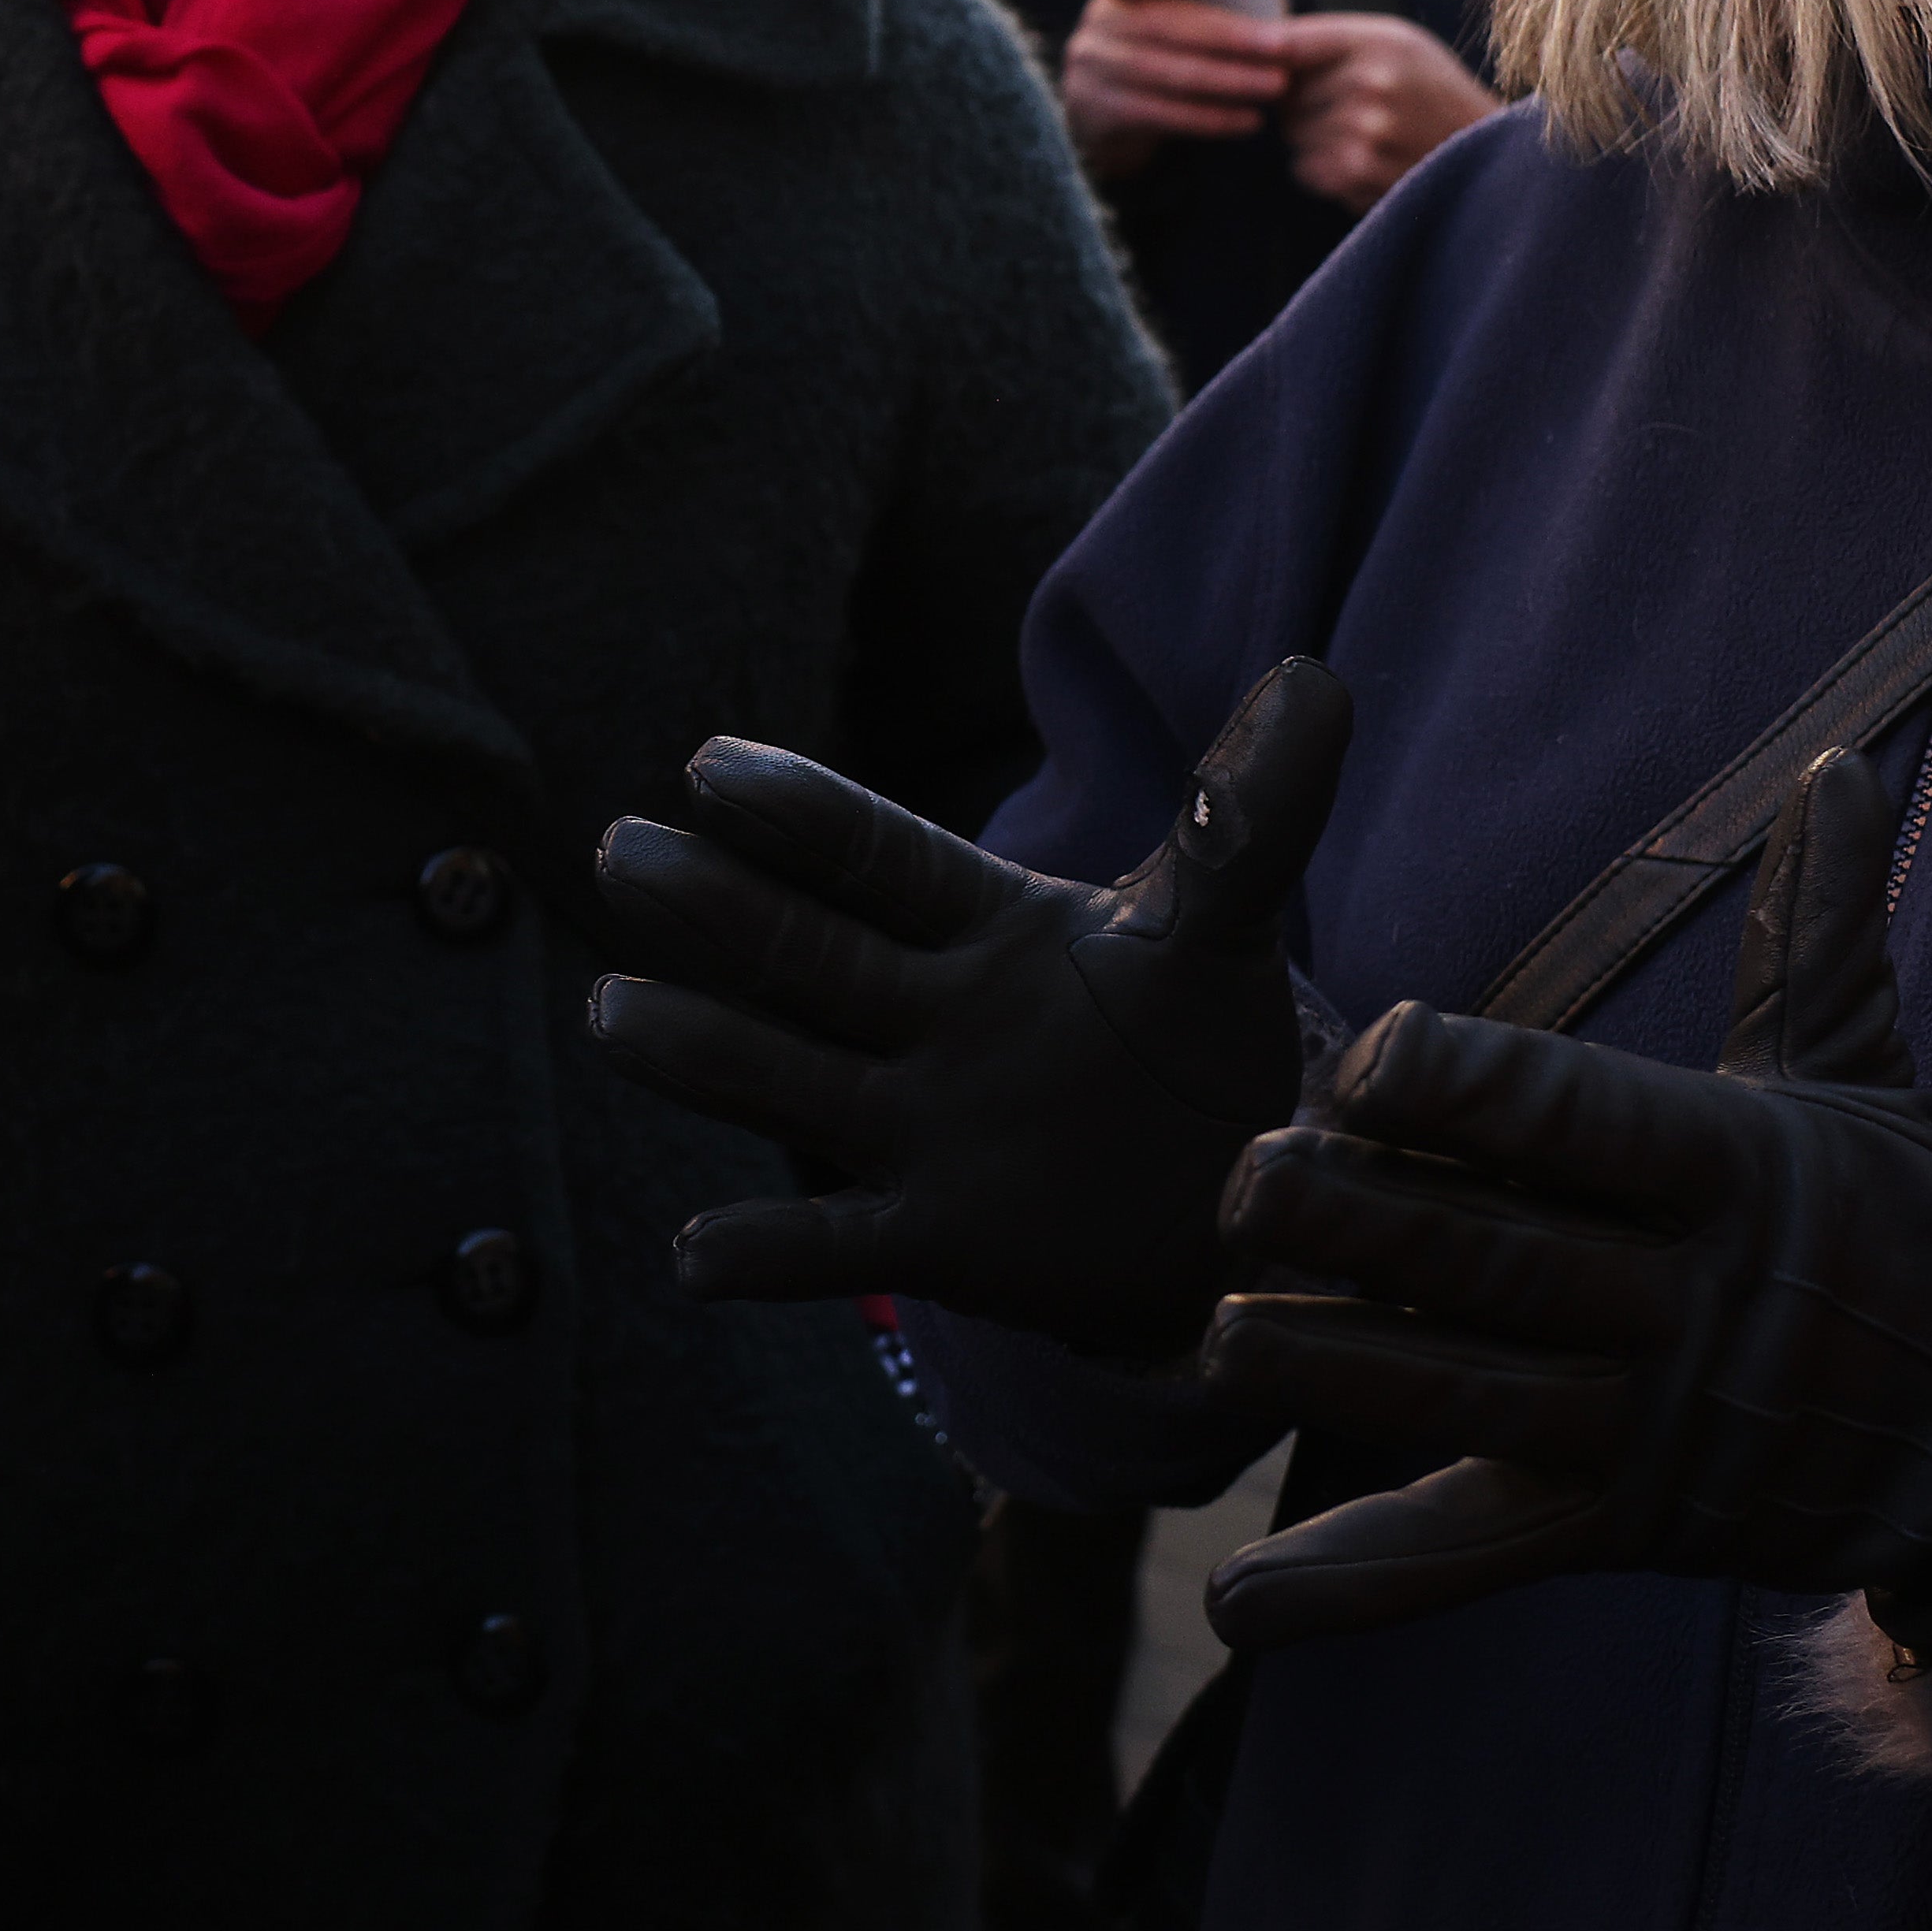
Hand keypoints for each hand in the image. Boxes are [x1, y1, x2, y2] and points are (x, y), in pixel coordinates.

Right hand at [587, 658, 1353, 1363]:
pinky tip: (692, 1254)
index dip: (802, 815)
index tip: (713, 765)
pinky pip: (838, 1246)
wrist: (1234, 1191)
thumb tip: (1317, 675)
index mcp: (987, 925)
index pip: (879, 858)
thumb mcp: (1224, 927)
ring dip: (703, 1049)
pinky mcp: (936, 1239)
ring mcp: (920, 1128)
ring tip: (614, 1012)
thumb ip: (1246, 819)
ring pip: (789, 1080)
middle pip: (806, 953)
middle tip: (623, 851)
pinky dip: (767, 1254)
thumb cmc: (1206, 1035)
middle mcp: (929, 1017)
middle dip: (716, 908)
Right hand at [1060, 0, 1287, 183]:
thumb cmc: (1158, 53)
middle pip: (1165, 25)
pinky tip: (1249, 120)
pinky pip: (1162, 114)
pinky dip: (1211, 118)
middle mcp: (1099, 23)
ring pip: (1169, 73)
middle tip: (1283, 47)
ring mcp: (1092, 68)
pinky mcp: (1099, 111)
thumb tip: (1267, 10)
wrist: (1107, 113)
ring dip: (1230, 80)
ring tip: (1277, 85)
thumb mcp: (1169, 19)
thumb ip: (1201, 4)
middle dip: (1231, 38)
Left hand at [1195, 750, 1931, 1662]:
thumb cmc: (1912, 1224)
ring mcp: (1653, 1430)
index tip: (1365, 1052)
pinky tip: (1239, 1599)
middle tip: (1235, 1180)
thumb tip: (1843, 763)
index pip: (1586, 1123)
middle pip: (1504, 1261)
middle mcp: (1690, 1305)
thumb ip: (1820, 930)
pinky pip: (1474, 1559)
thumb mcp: (1866, 1073)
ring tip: (1213, 1339)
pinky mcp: (1620, 1529)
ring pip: (1472, 1398)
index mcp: (1737, 1173)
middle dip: (1365, 1226)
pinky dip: (1356, 1586)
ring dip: (1338, 1375)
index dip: (1475, 1091)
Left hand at [1273, 7, 1494, 212]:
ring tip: (1360, 133)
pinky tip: (1364, 160)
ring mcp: (1366, 134)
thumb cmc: (1435, 92)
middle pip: (1281, 95)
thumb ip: (1332, 38)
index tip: (1252, 61)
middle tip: (1339, 105)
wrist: (1490, 152)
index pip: (1287, 41)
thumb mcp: (1398, 43)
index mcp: (1379, 42)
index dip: (1260, 53)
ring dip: (1311, 139)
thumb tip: (1256, 41)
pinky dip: (1324, 170)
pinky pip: (1307, 171)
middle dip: (1296, 102)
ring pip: (1291, 135)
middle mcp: (1371, 84)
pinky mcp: (1363, 176)